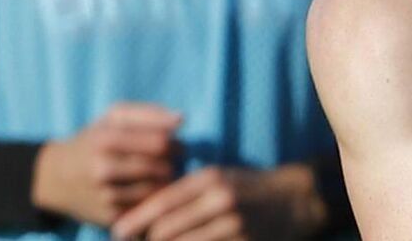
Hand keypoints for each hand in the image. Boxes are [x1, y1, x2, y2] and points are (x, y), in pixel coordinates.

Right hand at [32, 103, 181, 226]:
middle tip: (170, 160)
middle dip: (172, 163)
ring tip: (161, 173)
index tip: (176, 143)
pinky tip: (149, 190)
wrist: (56, 178)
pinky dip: (154, 199)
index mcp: (105, 139)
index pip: (160, 142)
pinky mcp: (109, 218)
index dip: (175, 142)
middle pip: (161, 167)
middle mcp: (103, 169)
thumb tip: (181, 119)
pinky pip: (146, 208)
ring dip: (166, 181)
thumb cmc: (94, 139)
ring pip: (157, 190)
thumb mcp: (113, 116)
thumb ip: (148, 113)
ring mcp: (105, 196)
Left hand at [110, 165, 327, 240]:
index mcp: (209, 179)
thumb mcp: (218, 179)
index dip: (135, 220)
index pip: (161, 201)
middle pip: (165, 230)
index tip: (117, 231)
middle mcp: (219, 200)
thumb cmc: (248, 188)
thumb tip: (146, 218)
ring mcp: (233, 224)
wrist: (294, 200)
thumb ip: (185, 194)